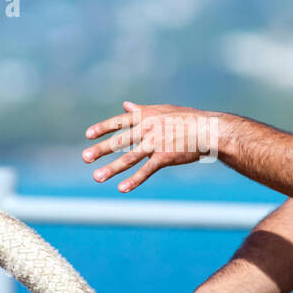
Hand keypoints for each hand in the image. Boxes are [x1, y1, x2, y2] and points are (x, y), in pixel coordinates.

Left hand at [82, 100, 221, 192]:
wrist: (207, 130)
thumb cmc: (187, 119)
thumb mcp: (162, 110)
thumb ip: (142, 110)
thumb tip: (125, 104)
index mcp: (146, 116)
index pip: (120, 121)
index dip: (103, 128)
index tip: (88, 135)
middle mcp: (148, 129)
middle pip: (120, 141)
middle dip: (101, 150)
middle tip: (85, 157)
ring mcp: (155, 143)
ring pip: (129, 158)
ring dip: (112, 168)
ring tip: (97, 177)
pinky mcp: (164, 157)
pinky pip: (146, 170)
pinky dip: (134, 180)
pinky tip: (122, 188)